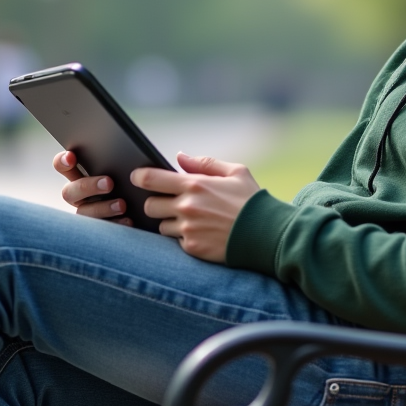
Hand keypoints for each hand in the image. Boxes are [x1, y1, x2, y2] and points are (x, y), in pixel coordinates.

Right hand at [52, 151, 132, 225]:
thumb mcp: (122, 169)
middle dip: (88, 186)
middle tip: (109, 183)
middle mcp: (78, 195)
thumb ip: (114, 163)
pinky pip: (101, 229)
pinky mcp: (97, 230)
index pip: (62, 166)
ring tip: (122, 204)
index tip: (71, 157)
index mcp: (79, 176)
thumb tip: (124, 155)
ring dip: (102, 208)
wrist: (143, 204)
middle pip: (70, 192)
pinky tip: (128, 219)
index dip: (62, 162)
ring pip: (84, 212)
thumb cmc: (129, 181)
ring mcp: (86, 213)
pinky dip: (115, 223)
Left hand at [132, 153, 259, 263]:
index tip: (137, 178)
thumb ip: (204, 163)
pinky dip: (184, 238)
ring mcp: (188, 230)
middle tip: (170, 203)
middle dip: (156, 203)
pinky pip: (176, 242)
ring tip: (192, 221)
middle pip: (150, 205)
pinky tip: (201, 234)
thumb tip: (179, 157)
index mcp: (194, 185)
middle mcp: (187, 207)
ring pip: (161, 226)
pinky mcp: (192, 248)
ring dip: (170, 222)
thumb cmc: (252, 201)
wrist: (268, 235)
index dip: (138, 177)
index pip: (150, 179)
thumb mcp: (235, 172)